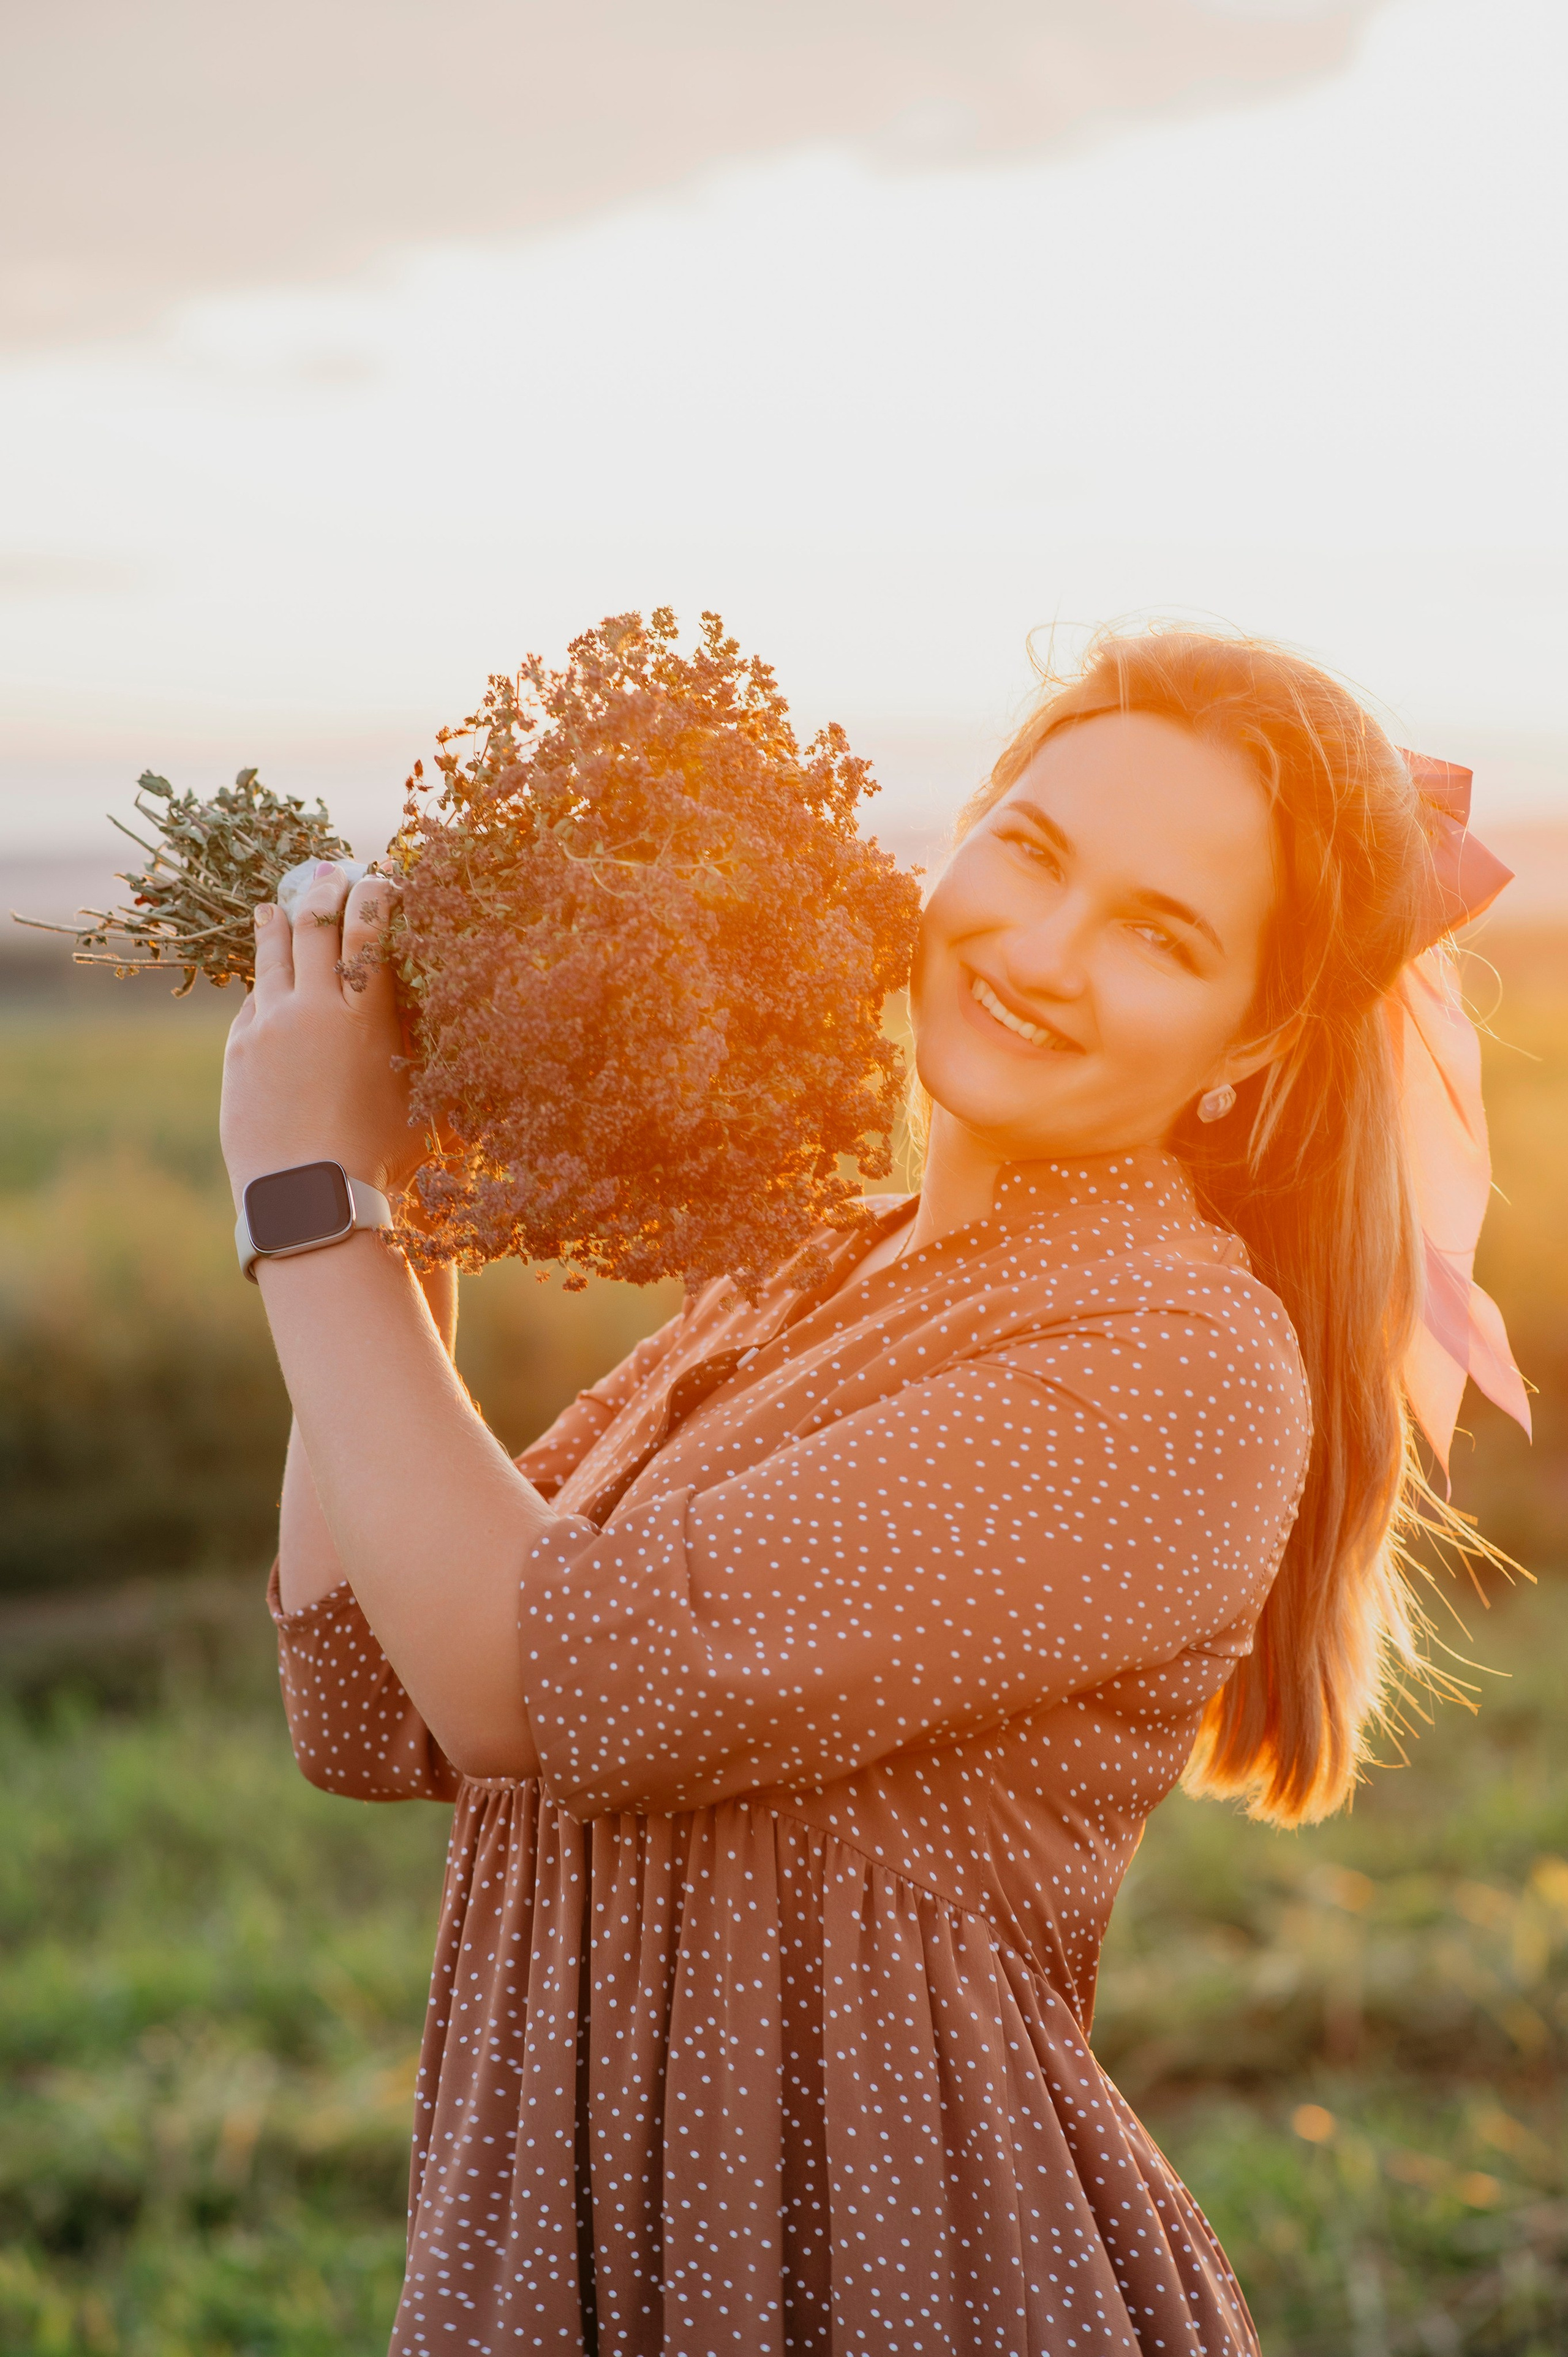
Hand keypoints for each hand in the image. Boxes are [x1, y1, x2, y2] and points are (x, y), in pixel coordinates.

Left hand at [220, 866, 428, 1208]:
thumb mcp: (420, 1099)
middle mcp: (314, 1008)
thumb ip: (422, 1049)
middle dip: (326, 891)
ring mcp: (269, 1026)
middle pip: (316, 926)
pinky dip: (263, 981)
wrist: (308, 1198)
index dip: (376, 895)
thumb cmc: (381, 1159)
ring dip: (279, 922)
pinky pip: (253, 1002)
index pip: (370, 930)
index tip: (382, 876)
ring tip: (277, 905)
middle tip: (332, 872)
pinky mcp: (240, 1050)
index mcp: (366, 1014)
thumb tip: (443, 1019)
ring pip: (272, 954)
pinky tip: (265, 977)